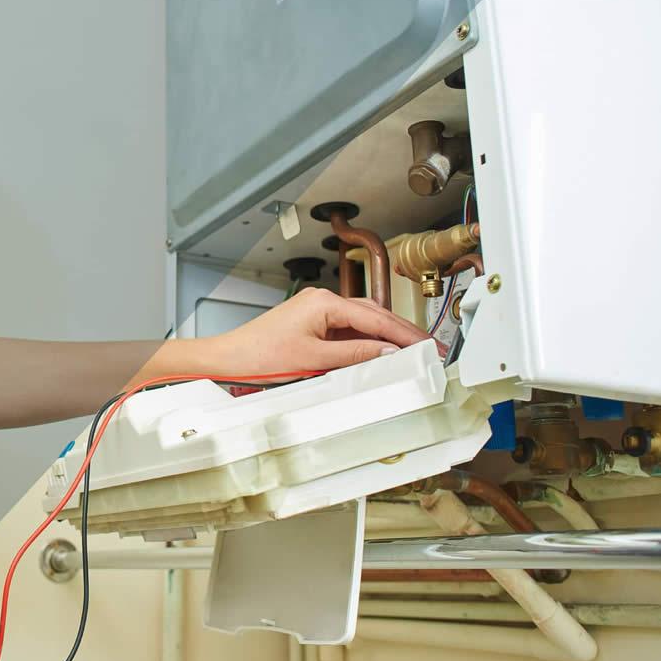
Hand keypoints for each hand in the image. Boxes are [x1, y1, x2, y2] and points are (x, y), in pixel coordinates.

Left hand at [193, 288, 430, 379]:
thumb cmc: (261, 355)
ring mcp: (317, 311)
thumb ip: (355, 355)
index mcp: (324, 302)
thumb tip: (388, 352)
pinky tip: (381, 353)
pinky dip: (366, 341)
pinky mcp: (313, 323)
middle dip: (402, 332)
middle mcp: (323, 301)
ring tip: (412, 351)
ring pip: (362, 321)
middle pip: (373, 314)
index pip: (375, 318)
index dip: (405, 334)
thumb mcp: (314, 359)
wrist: (230, 357)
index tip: (427, 346)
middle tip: (429, 347)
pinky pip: (347, 330)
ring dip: (386, 336)